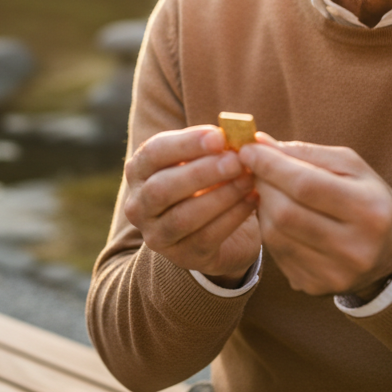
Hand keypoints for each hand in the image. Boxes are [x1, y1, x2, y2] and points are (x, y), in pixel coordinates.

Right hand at [123, 125, 261, 284]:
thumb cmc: (206, 182)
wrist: (216, 230)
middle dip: (202, 172)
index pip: (153, 153)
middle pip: (162, 188)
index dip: (186, 143)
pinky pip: (206, 237)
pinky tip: (253, 199)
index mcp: (139, 172)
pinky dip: (232, 216)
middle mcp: (139, 205)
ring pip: (183, 217)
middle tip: (236, 160)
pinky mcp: (183, 256)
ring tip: (248, 179)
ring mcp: (157, 235)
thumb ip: (212, 148)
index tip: (219, 136)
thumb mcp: (202, 160)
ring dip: (220, 196)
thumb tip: (236, 135)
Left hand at [239, 134, 391, 295]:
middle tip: (257, 169)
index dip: (271, 166)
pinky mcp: (316, 287)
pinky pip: (277, 254)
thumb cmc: (368, 198)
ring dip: (263, 207)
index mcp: (369, 210)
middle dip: (264, 185)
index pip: (306, 185)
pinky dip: (271, 230)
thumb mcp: (351, 167)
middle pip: (286, 213)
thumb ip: (307, 153)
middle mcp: (355, 248)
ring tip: (269, 191)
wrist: (391, 253)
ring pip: (276, 235)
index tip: (248, 149)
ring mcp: (335, 274)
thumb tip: (260, 143)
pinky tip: (279, 217)